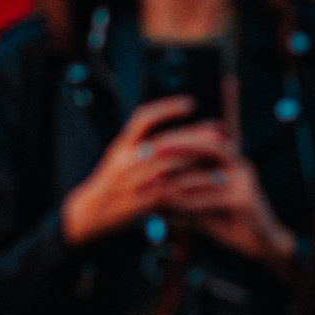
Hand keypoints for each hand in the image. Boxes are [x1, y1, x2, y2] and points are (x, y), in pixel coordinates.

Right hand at [61, 97, 218, 246]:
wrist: (92, 210)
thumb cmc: (113, 179)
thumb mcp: (121, 153)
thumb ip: (144, 141)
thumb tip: (178, 128)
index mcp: (123, 144)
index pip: (144, 118)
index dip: (167, 108)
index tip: (191, 103)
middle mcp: (127, 160)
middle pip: (167, 143)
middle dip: (196, 139)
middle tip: (220, 136)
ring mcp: (133, 182)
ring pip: (172, 170)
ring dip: (199, 168)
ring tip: (223, 167)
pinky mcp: (140, 203)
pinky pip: (169, 196)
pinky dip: (189, 193)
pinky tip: (207, 193)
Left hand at [155, 141, 297, 274]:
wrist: (263, 245)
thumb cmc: (229, 223)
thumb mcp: (203, 205)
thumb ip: (183, 195)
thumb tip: (152, 189)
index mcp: (232, 161)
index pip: (205, 138)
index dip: (180, 138)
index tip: (152, 141)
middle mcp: (241, 165)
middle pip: (211, 145)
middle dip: (180, 145)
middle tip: (152, 151)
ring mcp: (246, 182)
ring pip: (208, 175)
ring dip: (178, 181)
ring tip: (154, 185)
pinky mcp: (246, 202)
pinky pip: (212, 199)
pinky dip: (190, 204)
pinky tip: (172, 209)